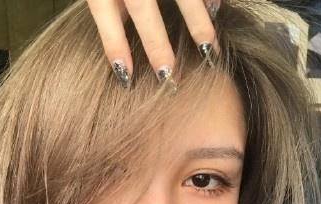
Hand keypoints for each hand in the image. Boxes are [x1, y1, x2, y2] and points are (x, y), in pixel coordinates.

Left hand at [86, 0, 220, 87]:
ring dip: (196, 22)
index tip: (126, 79)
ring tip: (209, 51)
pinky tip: (214, 10)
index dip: (114, 46)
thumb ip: (111, 6)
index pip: (106, 14)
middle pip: (142, 7)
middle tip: (169, 78)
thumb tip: (119, 49)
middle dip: (156, 44)